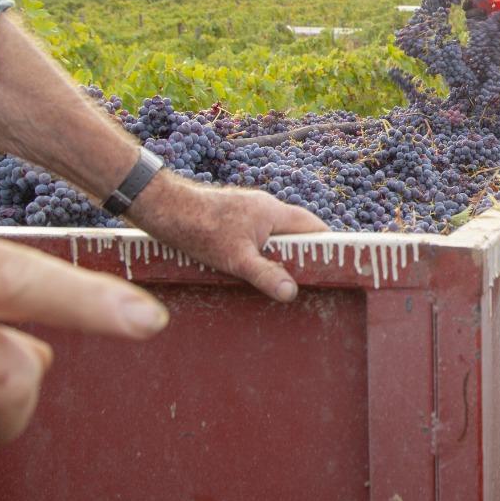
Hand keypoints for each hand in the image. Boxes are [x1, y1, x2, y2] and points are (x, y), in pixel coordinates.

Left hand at [127, 173, 326, 300]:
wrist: (163, 208)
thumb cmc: (200, 228)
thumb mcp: (236, 258)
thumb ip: (266, 274)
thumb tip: (292, 292)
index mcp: (274, 211)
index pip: (313, 226)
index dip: (327, 245)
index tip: (335, 266)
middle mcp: (264, 208)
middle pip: (295, 233)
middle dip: (301, 257)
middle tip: (306, 283)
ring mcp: (247, 212)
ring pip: (274, 237)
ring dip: (277, 257)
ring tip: (278, 283)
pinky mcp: (232, 219)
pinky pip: (256, 238)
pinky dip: (259, 254)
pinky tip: (250, 272)